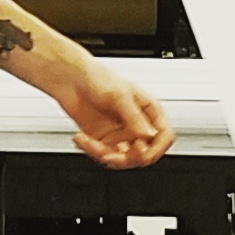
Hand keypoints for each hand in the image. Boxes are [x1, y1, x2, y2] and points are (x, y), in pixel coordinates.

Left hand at [58, 65, 174, 169]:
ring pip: (123, 158)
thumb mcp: (120, 96)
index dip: (157, 148)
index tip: (143, 151)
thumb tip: (149, 136)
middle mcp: (136, 123)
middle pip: (144, 152)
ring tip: (95, 147)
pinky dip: (91, 150)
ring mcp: (119, 133)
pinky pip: (103, 154)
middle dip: (129, 157)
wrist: (70, 78)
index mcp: (148, 110)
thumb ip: (135, 118)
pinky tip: (82, 138)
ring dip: (108, 156)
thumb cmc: (97, 77)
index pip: (163, 136)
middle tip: (114, 153)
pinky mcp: (103, 139)